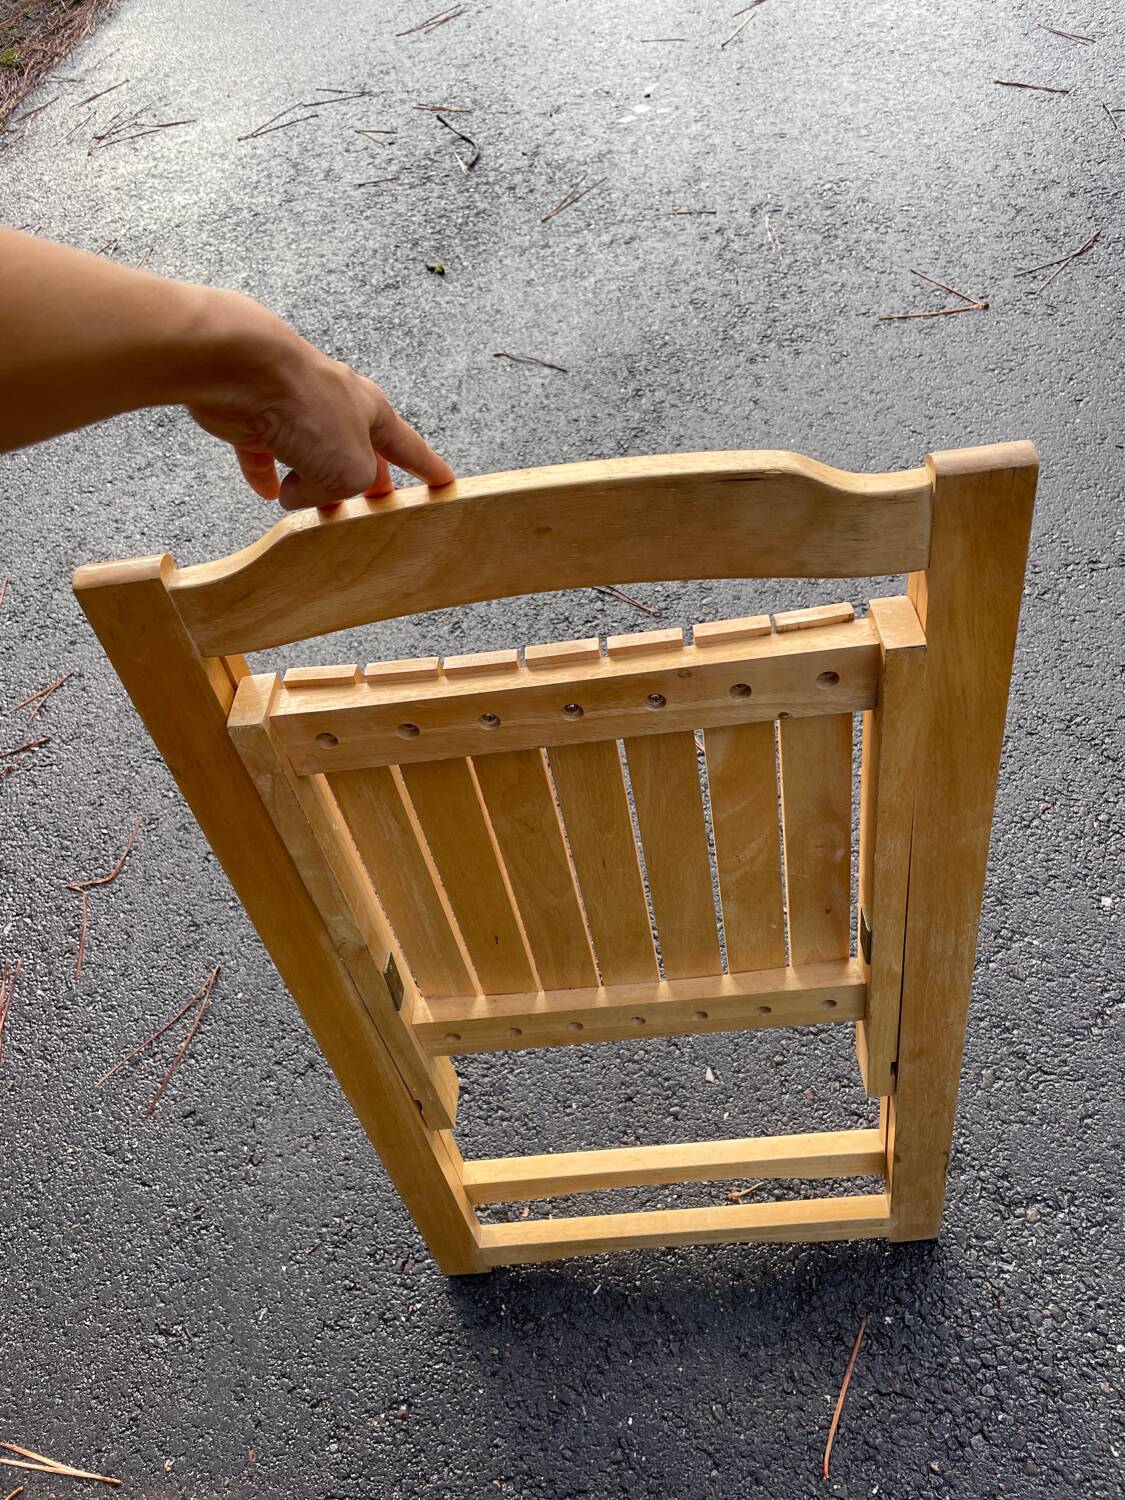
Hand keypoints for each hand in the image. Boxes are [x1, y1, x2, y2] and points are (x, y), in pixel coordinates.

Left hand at [185, 290, 454, 509]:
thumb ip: (342, 490)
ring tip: (310, 505)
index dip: (427, 468)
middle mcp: (336, 406)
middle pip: (357, 449)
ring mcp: (293, 408)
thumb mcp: (351, 472)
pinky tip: (266, 491)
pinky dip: (266, 472)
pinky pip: (262, 451)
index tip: (443, 481)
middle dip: (364, 477)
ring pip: (309, 451)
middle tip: (373, 501)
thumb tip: (298, 493)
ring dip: (312, 478)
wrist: (244, 370)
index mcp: (371, 412)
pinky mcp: (253, 415)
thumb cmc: (307, 411)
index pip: (408, 446)